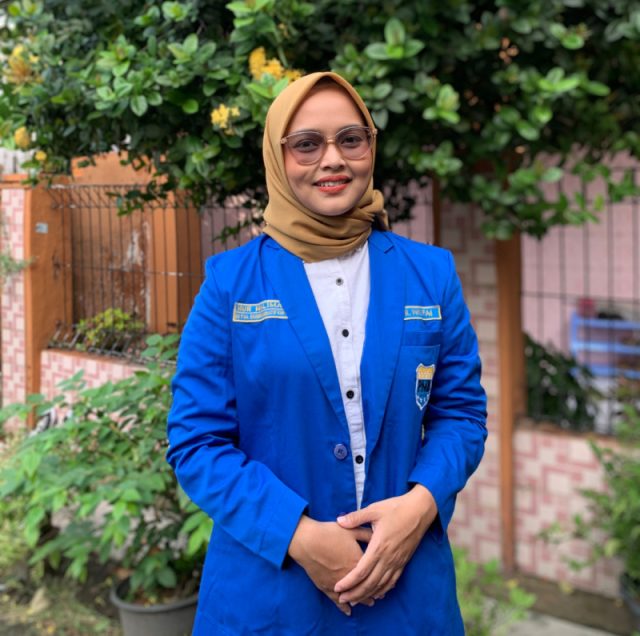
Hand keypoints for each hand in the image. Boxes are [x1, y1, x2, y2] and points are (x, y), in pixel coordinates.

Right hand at [288, 515, 373, 615]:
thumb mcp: (351, 529)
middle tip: (380, 596)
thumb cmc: (329, 533)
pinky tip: (348, 611)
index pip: (373, 574)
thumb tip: (377, 535)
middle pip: (365, 588)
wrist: (307, 540)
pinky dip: (343, 607)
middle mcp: (350, 576)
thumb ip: (365, 533)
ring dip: (362, 600)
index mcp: (358, 561)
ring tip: (369, 602)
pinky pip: (336, 601)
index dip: (381, 580)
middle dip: (374, 593)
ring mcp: (338, 583)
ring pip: (353, 596)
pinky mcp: (326, 587)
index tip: (387, 584)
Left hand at [333, 485, 437, 603]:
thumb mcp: (374, 509)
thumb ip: (356, 517)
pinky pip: (392, 581)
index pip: (361, 571)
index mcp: (379, 546)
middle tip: (342, 599)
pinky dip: (383, 589)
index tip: (337, 588)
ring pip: (381, 585)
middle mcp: (388, 558)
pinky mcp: (404, 561)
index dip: (349, 582)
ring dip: (368, 594)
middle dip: (355, 593)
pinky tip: (377, 593)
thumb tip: (339, 521)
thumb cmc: (396, 508)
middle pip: (370, 583)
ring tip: (356, 600)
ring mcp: (397, 561)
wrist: (420, 510)